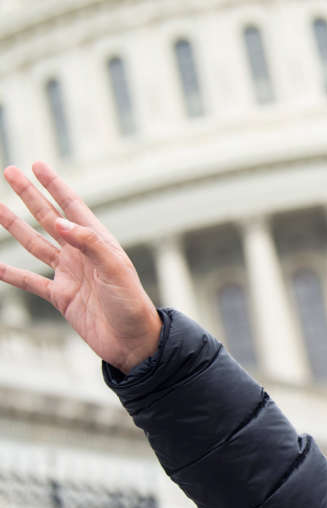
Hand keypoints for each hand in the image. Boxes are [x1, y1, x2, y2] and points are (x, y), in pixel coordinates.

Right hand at [0, 162, 161, 373]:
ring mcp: (70, 274)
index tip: (37, 165)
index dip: (54, 185)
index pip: (72, 207)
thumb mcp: (116, 270)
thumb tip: (60, 222)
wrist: (133, 343)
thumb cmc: (132, 305)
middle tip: (9, 172)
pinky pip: (29, 281)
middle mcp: (82, 254)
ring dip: (14, 226)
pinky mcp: (61, 296)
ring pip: (35, 244)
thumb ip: (89, 244)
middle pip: (49, 218)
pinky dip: (10, 272)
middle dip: (30, 195)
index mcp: (99, 243)